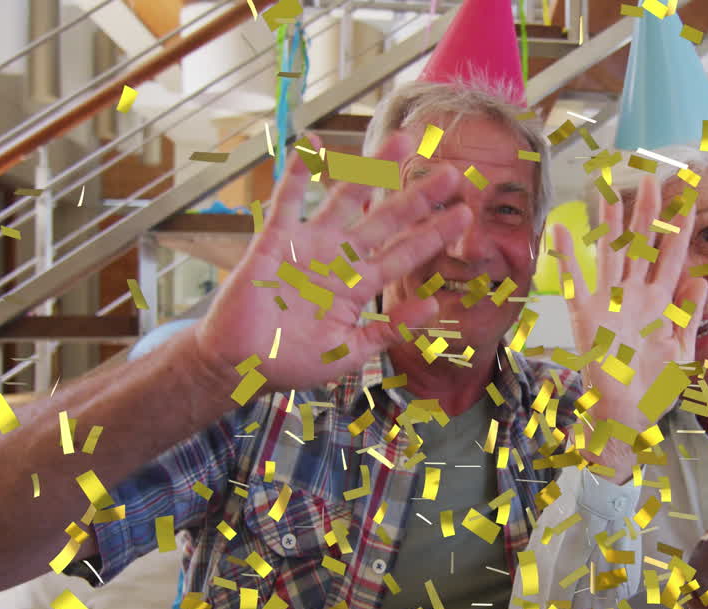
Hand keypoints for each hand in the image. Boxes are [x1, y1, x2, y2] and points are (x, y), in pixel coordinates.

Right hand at [193, 131, 471, 394]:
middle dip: (418, 197)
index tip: (465, 214)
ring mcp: (309, 246)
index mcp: (360, 285)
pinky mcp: (275, 242)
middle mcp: (340, 259)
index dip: (434, 234)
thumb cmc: (295, 362)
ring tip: (400, 143)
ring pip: (346, 200)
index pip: (405, 254)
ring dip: (372, 171)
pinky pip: (288, 201)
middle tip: (452, 173)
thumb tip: (431, 305)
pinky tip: (315, 145)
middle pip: (386, 220)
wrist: (243, 366)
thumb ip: (389, 329)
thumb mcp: (351, 351)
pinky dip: (298, 173)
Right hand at [552, 175, 707, 478]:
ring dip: (610, 223)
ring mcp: (610, 303)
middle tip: (654, 177)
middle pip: (642, 245)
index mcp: (661, 304)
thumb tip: (698, 278)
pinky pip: (576, 282)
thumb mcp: (682, 353)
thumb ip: (688, 315)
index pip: (672, 256)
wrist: (627, 418)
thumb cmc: (654, 390)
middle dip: (648, 212)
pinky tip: (561, 231)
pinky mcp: (588, 317)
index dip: (680, 228)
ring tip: (608, 189)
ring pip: (611, 254)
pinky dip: (568, 257)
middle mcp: (635, 296)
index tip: (688, 198)